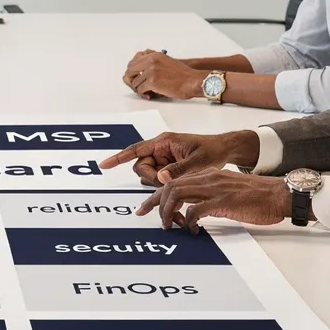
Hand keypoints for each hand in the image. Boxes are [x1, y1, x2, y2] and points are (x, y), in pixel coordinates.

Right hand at [98, 130, 258, 184]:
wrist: (225, 151)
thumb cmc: (212, 151)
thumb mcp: (198, 162)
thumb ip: (178, 170)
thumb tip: (160, 178)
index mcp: (163, 142)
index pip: (135, 150)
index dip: (118, 158)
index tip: (104, 165)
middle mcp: (160, 150)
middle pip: (142, 168)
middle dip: (151, 178)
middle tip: (169, 183)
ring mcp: (163, 160)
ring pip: (149, 176)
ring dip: (160, 184)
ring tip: (181, 183)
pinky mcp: (168, 169)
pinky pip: (158, 180)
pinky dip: (165, 186)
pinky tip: (178, 187)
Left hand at [122, 51, 213, 99]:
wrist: (192, 81)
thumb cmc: (182, 75)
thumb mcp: (166, 61)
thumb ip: (152, 62)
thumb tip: (140, 70)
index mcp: (153, 55)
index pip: (133, 62)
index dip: (133, 72)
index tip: (136, 78)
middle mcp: (151, 61)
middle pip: (130, 71)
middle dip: (132, 80)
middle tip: (137, 87)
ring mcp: (151, 71)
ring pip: (134, 82)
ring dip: (139, 89)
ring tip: (146, 92)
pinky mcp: (152, 82)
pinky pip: (140, 90)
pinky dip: (143, 94)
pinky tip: (149, 95)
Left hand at [135, 170, 292, 230]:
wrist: (280, 194)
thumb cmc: (258, 197)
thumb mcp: (228, 191)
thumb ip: (209, 197)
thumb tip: (191, 212)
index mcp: (209, 175)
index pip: (174, 181)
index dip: (157, 195)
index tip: (145, 208)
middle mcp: (209, 178)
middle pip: (170, 186)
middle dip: (155, 203)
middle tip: (151, 219)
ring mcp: (216, 188)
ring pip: (178, 195)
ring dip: (170, 212)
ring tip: (171, 226)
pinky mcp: (224, 201)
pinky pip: (196, 210)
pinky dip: (189, 221)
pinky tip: (192, 230)